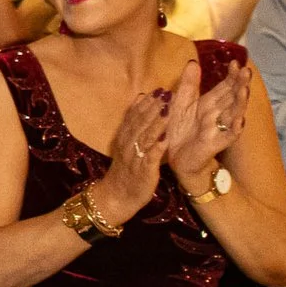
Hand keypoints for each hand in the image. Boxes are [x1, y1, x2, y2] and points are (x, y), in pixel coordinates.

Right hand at [93, 88, 169, 225]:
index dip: (145, 103)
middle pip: (140, 123)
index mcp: (123, 138)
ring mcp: (134, 158)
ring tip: (168, 110)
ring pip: (145, 137)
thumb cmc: (125, 171)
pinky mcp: (143, 171)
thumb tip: (140, 100)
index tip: (158, 89)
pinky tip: (166, 138)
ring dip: (156, 123)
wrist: (117, 197)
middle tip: (165, 94)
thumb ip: (133, 124)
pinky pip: (150, 158)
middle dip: (153, 108)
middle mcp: (127, 145)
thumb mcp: (126, 146)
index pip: (133, 116)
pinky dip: (157, 147)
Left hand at [163, 57, 248, 183]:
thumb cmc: (180, 129)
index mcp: (209, 103)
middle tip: (246, 71)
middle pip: (232, 97)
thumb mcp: (181, 103)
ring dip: (240, 102)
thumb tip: (193, 62)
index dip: (232, 75)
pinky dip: (235, 128)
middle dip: (240, 84)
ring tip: (245, 90)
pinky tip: (240, 120)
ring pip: (234, 113)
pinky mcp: (216, 143)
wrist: (176, 157)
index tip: (237, 62)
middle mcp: (217, 113)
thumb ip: (188, 84)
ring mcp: (219, 128)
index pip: (225, 86)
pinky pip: (228, 135)